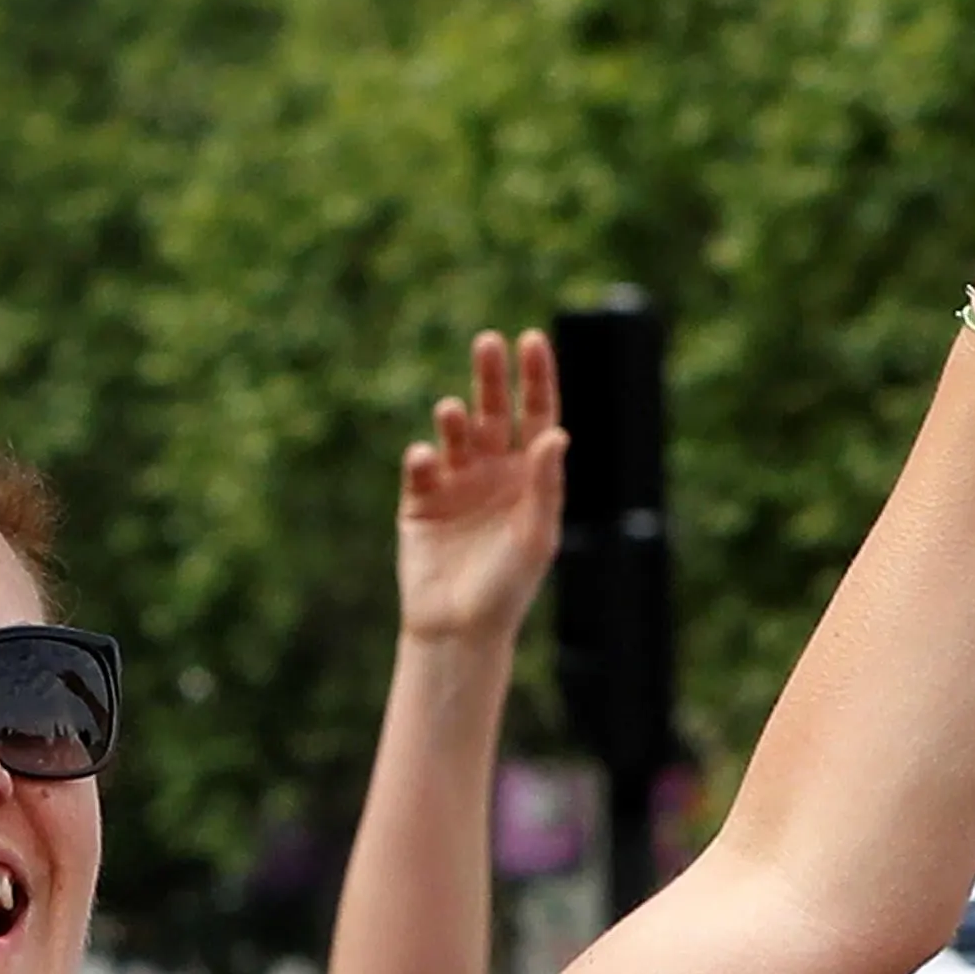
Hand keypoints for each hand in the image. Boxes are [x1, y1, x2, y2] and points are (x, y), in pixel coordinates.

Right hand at [398, 331, 567, 651]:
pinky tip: (426, 459)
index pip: (536, 415)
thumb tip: (555, 433)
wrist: (459, 631)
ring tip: (452, 412)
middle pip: (493, 412)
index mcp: (529, 476)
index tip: (532, 342)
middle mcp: (492, 472)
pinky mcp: (418, 504)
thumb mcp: (537, 533)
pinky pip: (420, 469)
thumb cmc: (509, 588)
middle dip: (491, 378)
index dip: (536, 378)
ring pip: (455, 434)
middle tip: (487, 342)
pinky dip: (422, 458)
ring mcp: (454, 485)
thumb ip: (545, 483)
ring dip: (454, 417)